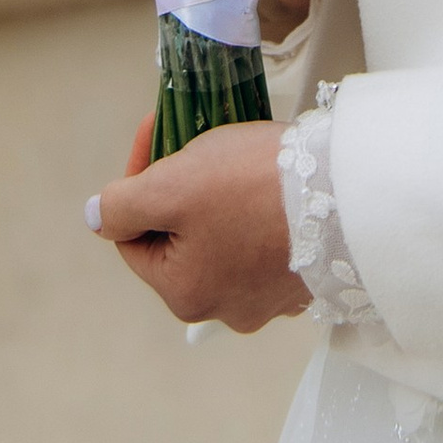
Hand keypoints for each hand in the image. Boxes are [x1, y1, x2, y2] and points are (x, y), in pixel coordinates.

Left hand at [89, 119, 308, 332]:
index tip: (158, 133)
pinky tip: (268, 184)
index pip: (134, 237)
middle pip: (178, 239)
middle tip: (198, 145)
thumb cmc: (255, 187)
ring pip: (220, 239)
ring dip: (218, 199)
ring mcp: (266, 298)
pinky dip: (257, 213)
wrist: (346, 192)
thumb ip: (123, 205)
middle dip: (180, 190)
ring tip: (236, 159)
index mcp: (184, 294)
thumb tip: (96, 217)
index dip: (138, 180)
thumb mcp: (172, 185)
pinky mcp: (300, 279)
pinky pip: (261, 243)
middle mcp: (223, 309)